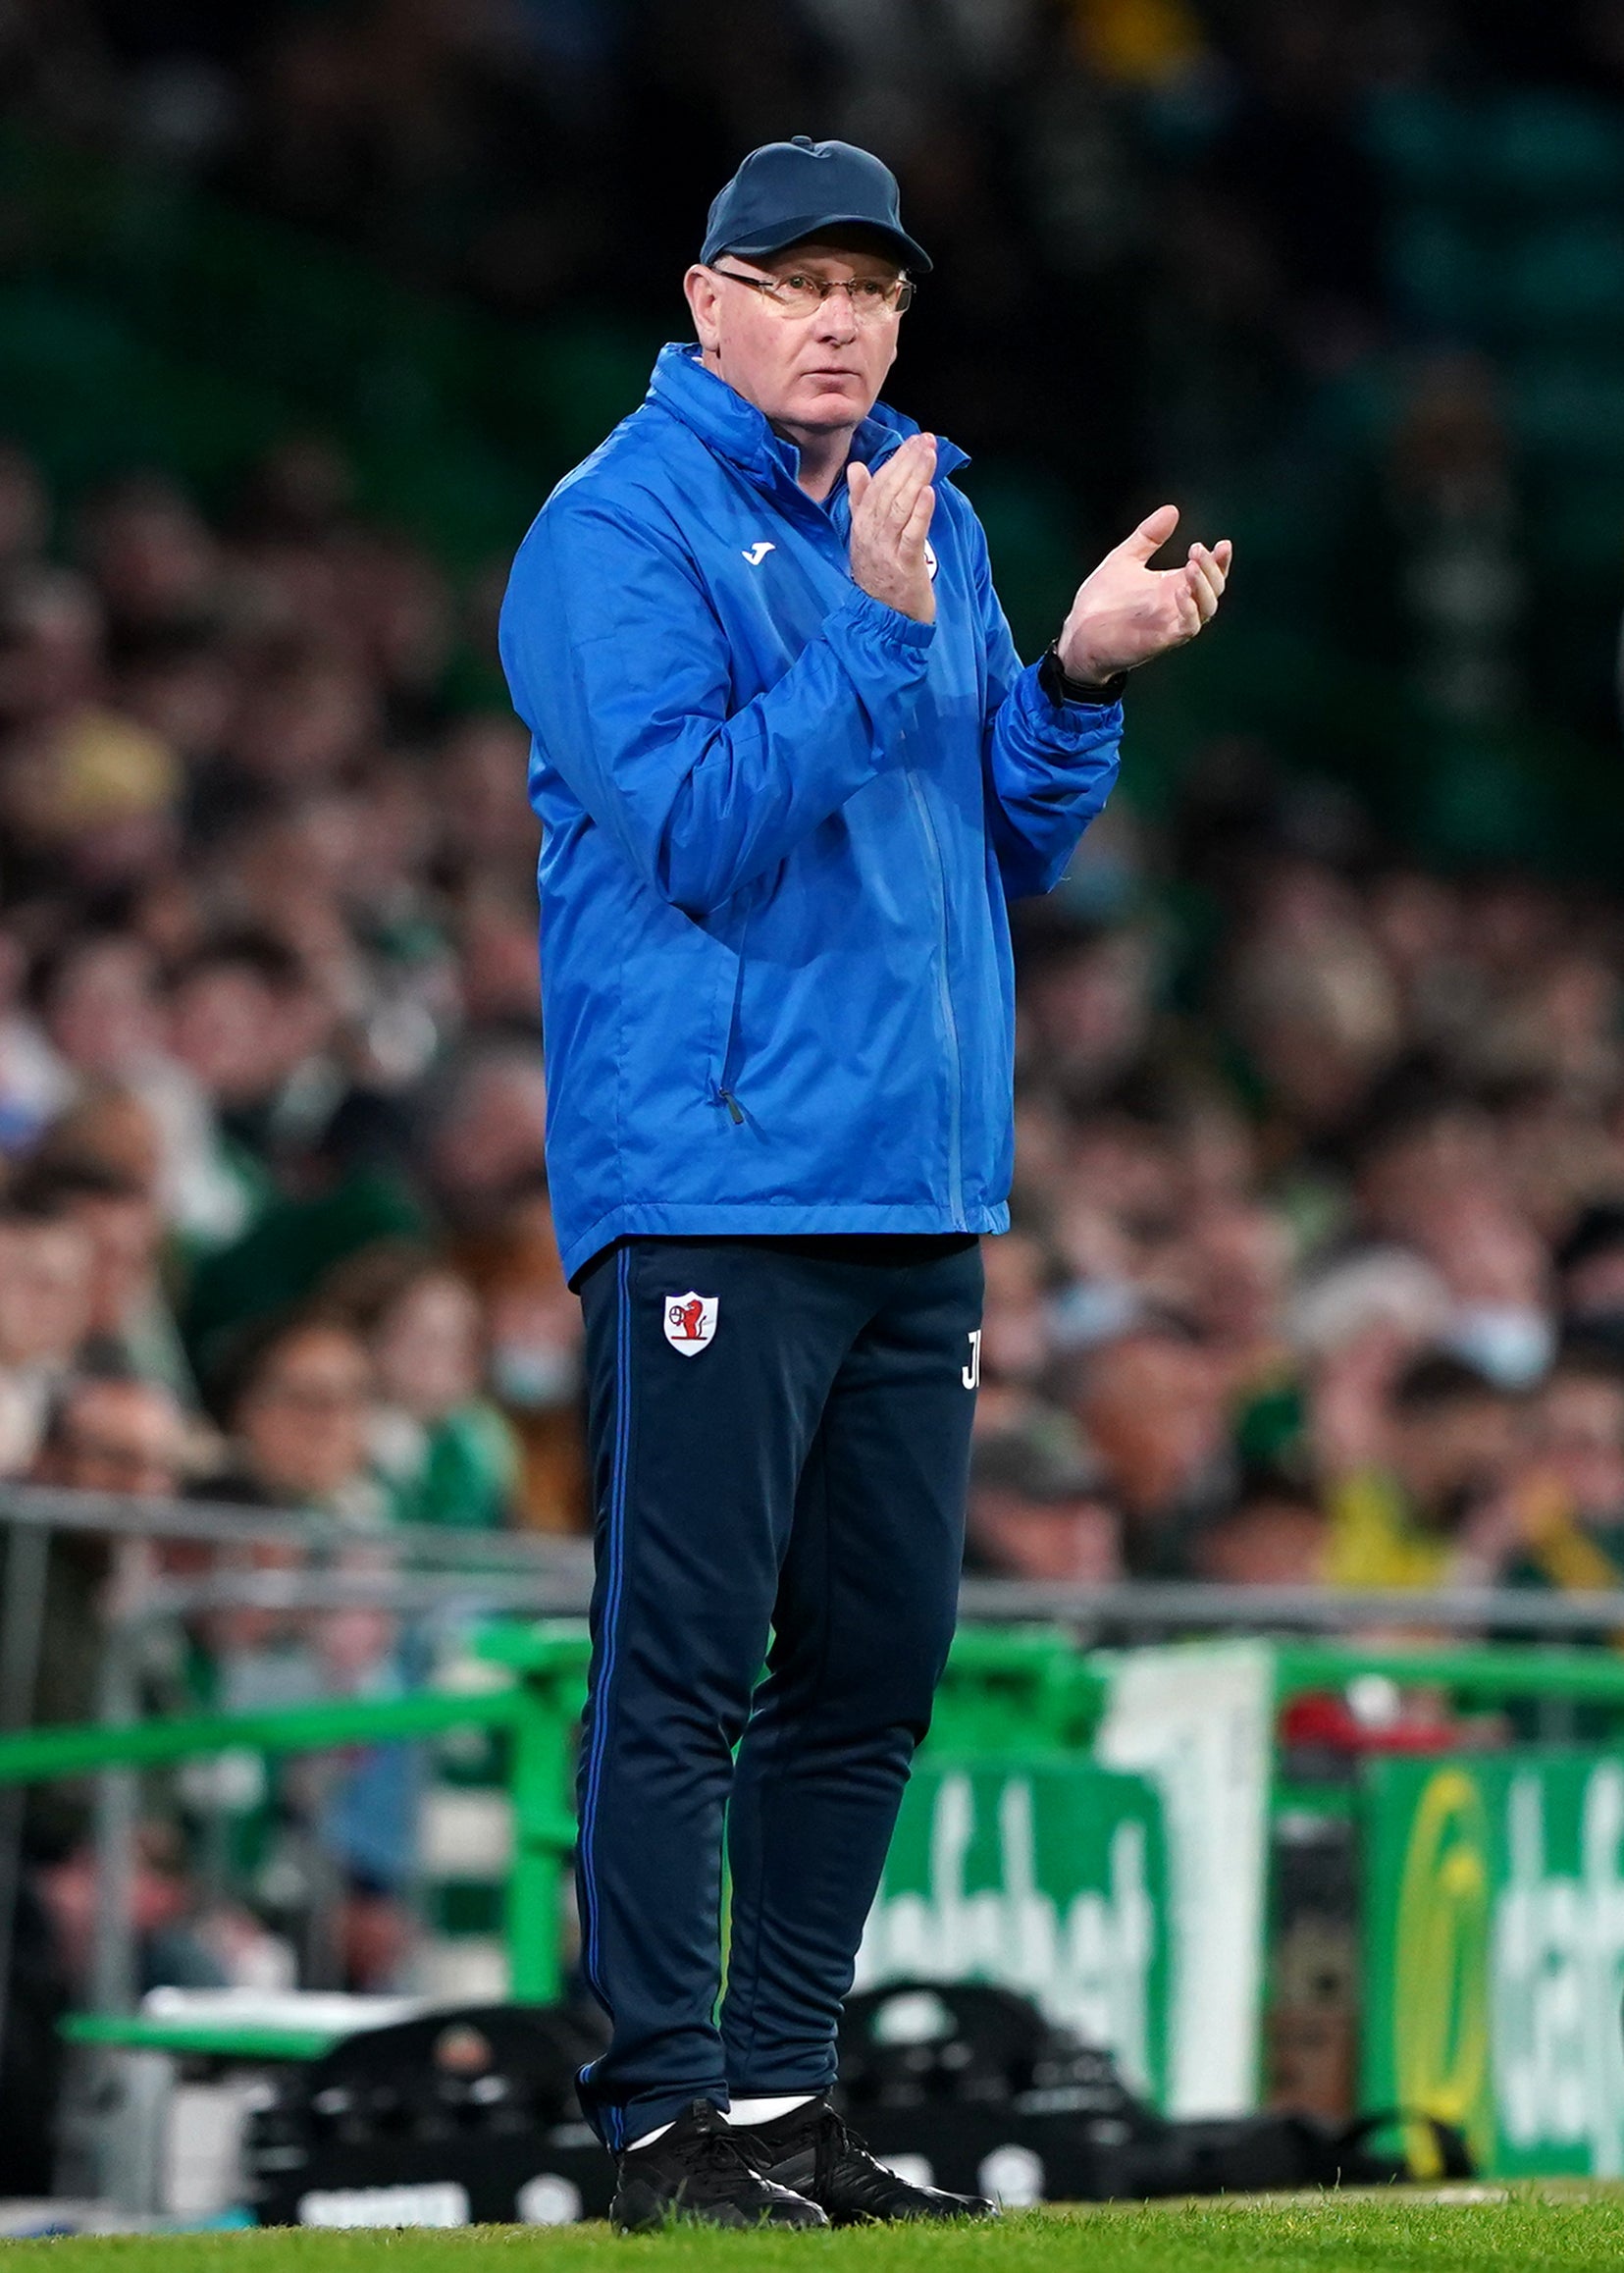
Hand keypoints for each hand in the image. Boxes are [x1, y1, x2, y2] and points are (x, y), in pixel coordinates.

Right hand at [848, 434, 936, 624]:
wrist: (885, 620)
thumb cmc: (882, 576)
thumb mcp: (867, 537)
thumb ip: (861, 501)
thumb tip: (855, 467)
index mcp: (862, 525)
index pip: (878, 485)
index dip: (897, 460)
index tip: (915, 440)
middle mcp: (870, 535)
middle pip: (889, 492)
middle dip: (908, 463)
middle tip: (927, 441)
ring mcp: (886, 552)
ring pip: (900, 508)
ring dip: (916, 479)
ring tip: (930, 456)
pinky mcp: (904, 567)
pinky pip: (912, 536)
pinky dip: (920, 513)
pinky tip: (929, 492)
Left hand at [1057, 504, 1230, 683]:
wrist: (1079, 633)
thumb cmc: (1103, 601)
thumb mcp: (1125, 559)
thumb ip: (1148, 537)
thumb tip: (1171, 510)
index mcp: (1173, 585)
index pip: (1210, 573)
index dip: (1220, 560)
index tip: (1222, 544)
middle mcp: (1178, 604)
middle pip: (1214, 588)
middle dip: (1212, 568)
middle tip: (1196, 550)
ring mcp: (1172, 622)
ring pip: (1207, 608)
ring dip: (1204, 586)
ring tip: (1192, 566)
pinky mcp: (1163, 639)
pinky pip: (1188, 627)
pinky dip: (1190, 610)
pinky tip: (1181, 591)